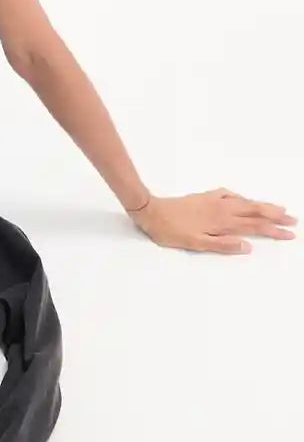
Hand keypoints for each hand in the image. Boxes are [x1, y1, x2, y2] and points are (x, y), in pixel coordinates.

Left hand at [128, 188, 297, 253]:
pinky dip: (242, 198)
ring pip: (245, 202)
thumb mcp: (195, 244)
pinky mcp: (205, 197)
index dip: (273, 231)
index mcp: (222, 222)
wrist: (151, 211)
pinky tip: (244, 199)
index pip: (254, 227)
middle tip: (293, 220)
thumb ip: (222, 245)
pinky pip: (229, 195)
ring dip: (263, 206)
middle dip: (275, 216)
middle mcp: (222, 209)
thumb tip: (248, 246)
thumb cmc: (171, 231)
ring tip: (279, 209)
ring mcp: (214, 201)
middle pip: (255, 212)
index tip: (290, 234)